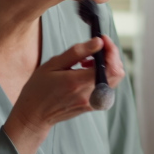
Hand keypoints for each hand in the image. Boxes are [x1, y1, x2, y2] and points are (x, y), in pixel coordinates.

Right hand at [4, 35, 124, 153]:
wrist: (34, 115)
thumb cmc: (39, 89)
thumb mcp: (53, 65)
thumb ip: (77, 52)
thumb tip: (98, 42)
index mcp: (79, 82)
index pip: (110, 66)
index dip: (111, 49)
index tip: (103, 39)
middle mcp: (90, 94)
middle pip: (118, 73)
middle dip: (112, 56)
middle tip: (96, 47)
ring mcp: (93, 102)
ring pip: (114, 80)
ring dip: (106, 65)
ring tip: (86, 61)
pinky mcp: (92, 106)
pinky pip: (106, 87)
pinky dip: (102, 75)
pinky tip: (86, 72)